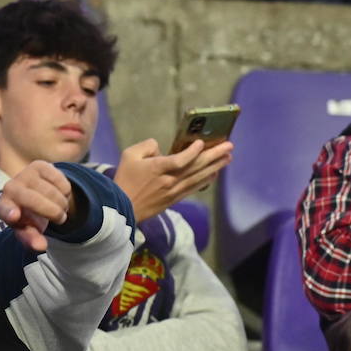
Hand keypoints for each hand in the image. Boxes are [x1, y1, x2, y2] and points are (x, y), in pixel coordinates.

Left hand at [0, 161, 74, 251]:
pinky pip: (61, 181)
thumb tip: (41, 247)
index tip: (15, 216)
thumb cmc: (30, 217)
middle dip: (52, 212)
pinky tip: (58, 194)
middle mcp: (10, 188)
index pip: (4, 210)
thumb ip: (32, 240)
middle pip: (34, 200)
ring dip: (62, 204)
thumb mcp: (30, 231)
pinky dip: (66, 192)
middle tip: (61, 219)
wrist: (36, 194)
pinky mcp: (39, 165)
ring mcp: (24, 175)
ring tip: (59, 208)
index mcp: (3, 208)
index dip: (9, 212)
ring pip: (51, 192)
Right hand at [113, 138, 232, 222]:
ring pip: (199, 177)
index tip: (202, 142)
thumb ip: (147, 146)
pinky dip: (206, 180)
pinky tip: (215, 174)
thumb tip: (161, 148)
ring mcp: (174, 191)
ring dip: (215, 166)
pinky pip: (194, 188)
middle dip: (214, 155)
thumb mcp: (129, 155)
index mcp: (158, 168)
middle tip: (229, 146)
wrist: (121, 208)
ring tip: (228, 157)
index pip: (182, 159)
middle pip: (196, 166)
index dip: (194, 151)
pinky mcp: (174, 199)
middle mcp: (170, 180)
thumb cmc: (124, 179)